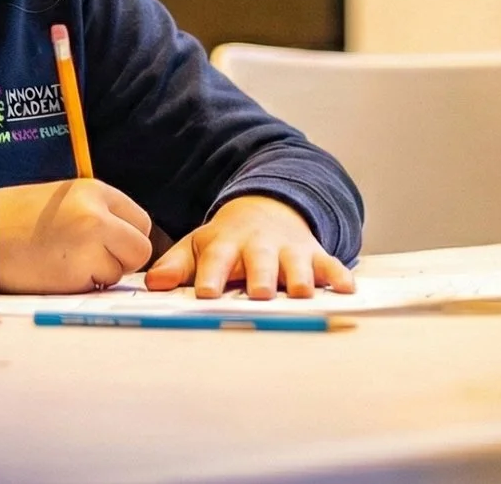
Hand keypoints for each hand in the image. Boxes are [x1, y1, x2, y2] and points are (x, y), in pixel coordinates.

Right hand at [0, 179, 154, 292]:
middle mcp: (97, 212)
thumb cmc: (14, 219)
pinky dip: (82, 286)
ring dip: (99, 275)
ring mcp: (90, 240)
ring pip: (121, 270)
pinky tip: (56, 273)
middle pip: (140, 248)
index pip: (140, 220)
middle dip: (122, 261)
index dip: (126, 238)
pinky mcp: (78, 268)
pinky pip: (98, 286)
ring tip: (64, 263)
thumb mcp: (61, 200)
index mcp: (94, 190)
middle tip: (90, 261)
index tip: (106, 245)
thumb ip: (96, 213)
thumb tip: (125, 239)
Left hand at [144, 195, 354, 299]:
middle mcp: (260, 246)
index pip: (216, 258)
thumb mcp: (200, 245)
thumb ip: (177, 266)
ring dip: (300, 278)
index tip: (205, 293)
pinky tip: (347, 289)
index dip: (211, 275)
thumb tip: (153, 284)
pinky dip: (339, 276)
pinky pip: (330, 264)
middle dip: (260, 276)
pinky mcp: (315, 254)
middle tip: (259, 293)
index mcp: (227, 244)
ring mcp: (290, 249)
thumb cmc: (229, 239)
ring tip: (303, 293)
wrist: (267, 207)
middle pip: (260, 261)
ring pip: (297, 264)